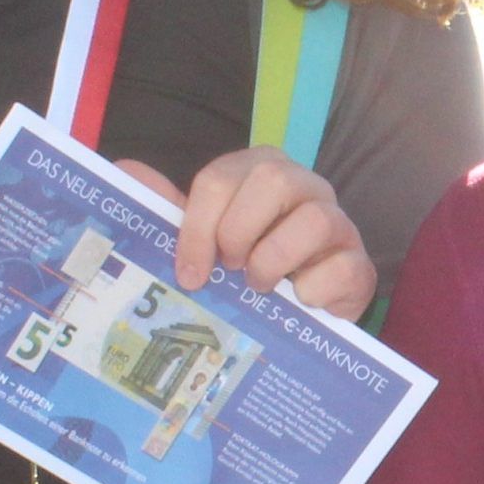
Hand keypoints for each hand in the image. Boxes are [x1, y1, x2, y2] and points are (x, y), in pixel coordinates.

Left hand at [119, 147, 375, 318]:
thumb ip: (165, 207)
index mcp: (261, 171)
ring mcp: (338, 223)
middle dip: (238, 232)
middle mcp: (305, 187)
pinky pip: (342, 269)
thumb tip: (124, 169)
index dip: (198, 226)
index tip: (189, 271)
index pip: (222, 176)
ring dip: (273, 261)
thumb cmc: (243, 268)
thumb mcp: (202, 238)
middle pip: (274, 179)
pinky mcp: (359, 266)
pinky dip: (312, 291)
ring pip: (314, 220)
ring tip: (258, 286)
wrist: (298, 314)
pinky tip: (298, 303)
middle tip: (228, 268)